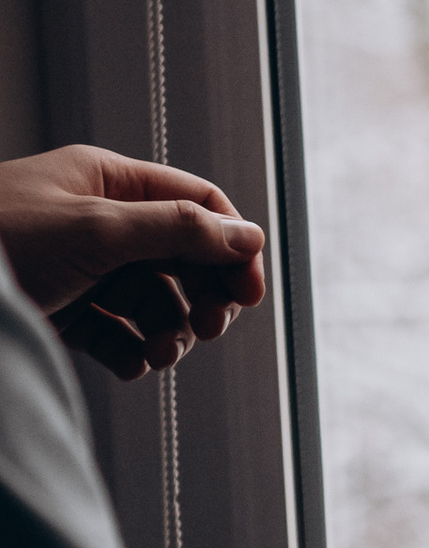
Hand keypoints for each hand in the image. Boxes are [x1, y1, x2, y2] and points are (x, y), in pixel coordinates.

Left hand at [0, 145, 266, 380]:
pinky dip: (131, 352)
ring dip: (168, 330)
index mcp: (108, 182)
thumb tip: (250, 235)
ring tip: (161, 354)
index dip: (232, 244)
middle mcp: (98, 222)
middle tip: (210, 328)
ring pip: (151, 300)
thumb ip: (177, 230)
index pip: (196, 204)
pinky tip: (131, 365)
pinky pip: (115, 333)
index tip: (249, 292)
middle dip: (201, 293)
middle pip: (181, 256)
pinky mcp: (59, 312)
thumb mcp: (96, 229)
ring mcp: (79, 269)